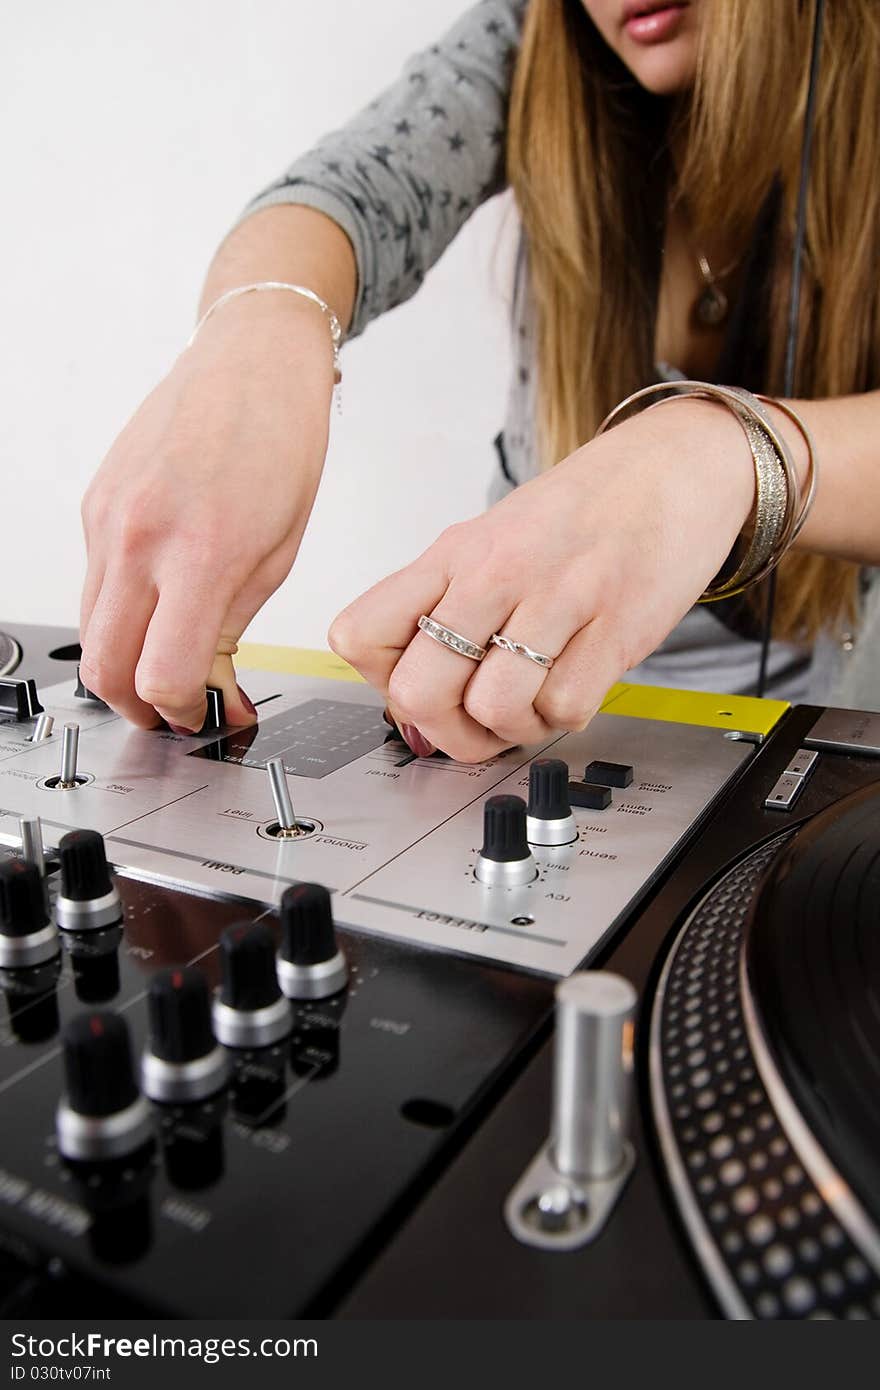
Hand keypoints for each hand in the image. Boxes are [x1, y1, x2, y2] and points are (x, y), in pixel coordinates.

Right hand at [79, 294, 334, 730]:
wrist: (250, 360)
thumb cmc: (281, 443)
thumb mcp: (278, 553)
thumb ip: (232, 626)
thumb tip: (206, 686)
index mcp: (200, 552)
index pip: (161, 675)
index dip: (181, 714)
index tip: (204, 717)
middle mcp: (139, 537)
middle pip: (103, 667)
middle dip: (138, 707)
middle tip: (177, 711)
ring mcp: (106, 519)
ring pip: (88, 630)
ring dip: (124, 662)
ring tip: (171, 661)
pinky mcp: (93, 505)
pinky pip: (94, 583)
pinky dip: (120, 613)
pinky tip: (160, 604)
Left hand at [329, 400, 754, 761]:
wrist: (676, 465)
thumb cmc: (585, 509)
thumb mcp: (494, 540)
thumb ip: (448, 612)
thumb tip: (414, 712)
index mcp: (453, 554)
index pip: (358, 634)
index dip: (380, 680)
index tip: (416, 684)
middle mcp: (494, 572)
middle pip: (418, 689)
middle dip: (443, 728)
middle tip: (473, 722)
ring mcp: (555, 597)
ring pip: (492, 706)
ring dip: (510, 729)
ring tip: (530, 705)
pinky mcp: (615, 627)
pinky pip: (564, 708)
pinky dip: (564, 717)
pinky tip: (572, 687)